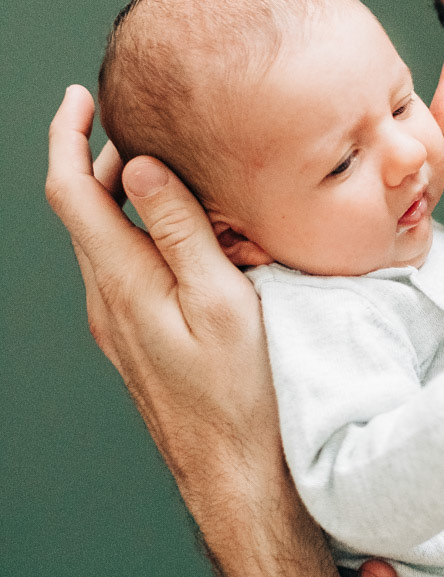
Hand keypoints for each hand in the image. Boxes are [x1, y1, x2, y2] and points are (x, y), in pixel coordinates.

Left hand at [45, 85, 286, 535]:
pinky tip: (186, 229)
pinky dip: (143, 230)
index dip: (68, 136)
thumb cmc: (242, 396)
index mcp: (122, 283)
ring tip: (170, 162)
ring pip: (106, 239)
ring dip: (125, 193)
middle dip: (100, 156)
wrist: (237, 479)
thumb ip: (181, 230)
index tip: (81, 97)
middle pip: (84, 210)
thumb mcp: (222, 301)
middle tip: (138, 117)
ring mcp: (119, 325)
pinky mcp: (139, 341)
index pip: (71, 192)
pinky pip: (126, 268)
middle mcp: (107, 302)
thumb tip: (141, 166)